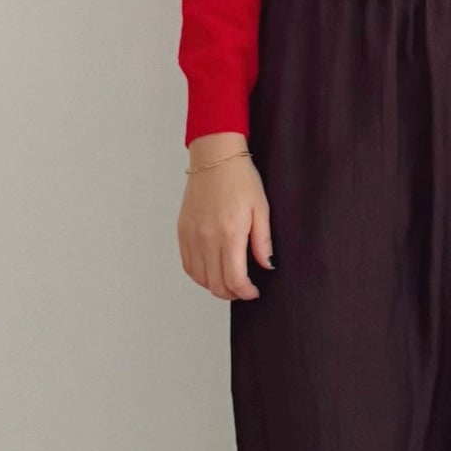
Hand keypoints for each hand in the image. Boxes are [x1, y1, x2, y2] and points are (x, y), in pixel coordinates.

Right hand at [179, 133, 274, 300]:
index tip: (253, 292)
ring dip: (215, 286)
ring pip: (200, 277)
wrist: (215, 158)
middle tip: (243, 289)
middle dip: (232, 293)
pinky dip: (199, 274)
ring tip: (229, 281)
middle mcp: (207, 238)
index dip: (245, 292)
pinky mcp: (183, 231)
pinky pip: (188, 264)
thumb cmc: (240, 179)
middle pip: (215, 283)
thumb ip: (263, 241)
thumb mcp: (261, 208)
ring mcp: (192, 236)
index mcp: (229, 234)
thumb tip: (267, 265)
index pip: (234, 279)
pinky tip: (211, 271)